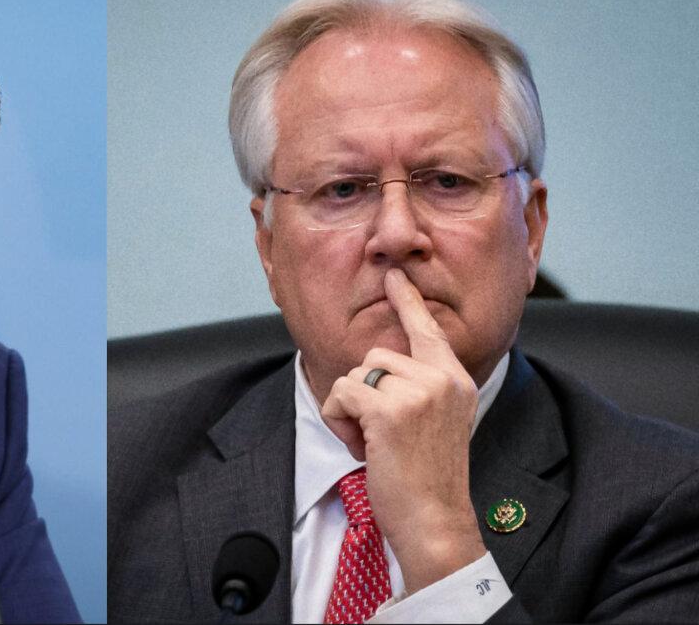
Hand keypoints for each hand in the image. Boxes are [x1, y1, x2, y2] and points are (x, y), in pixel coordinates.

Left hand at [321, 268, 486, 592]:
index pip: (428, 329)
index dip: (407, 301)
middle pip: (375, 356)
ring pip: (355, 375)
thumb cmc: (428, 478)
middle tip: (382, 435)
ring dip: (351, 410)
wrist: (435, 520)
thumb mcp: (436, 422)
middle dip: (365, 394)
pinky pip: (340, 394)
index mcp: (455, 379)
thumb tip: (381, 363)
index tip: (394, 276)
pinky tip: (363, 448)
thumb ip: (421, 388)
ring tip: (376, 444)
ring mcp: (418, 391)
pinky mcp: (389, 409)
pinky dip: (339, 422)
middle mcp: (441, 378)